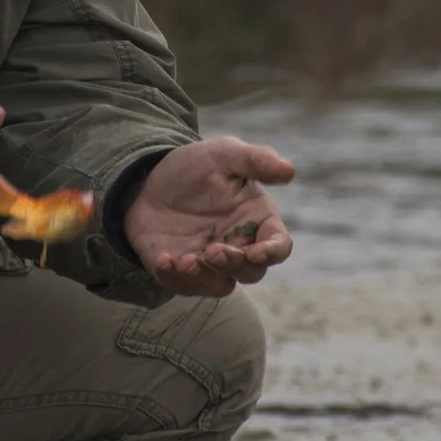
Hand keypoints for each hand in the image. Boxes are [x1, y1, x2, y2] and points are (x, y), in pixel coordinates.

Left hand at [124, 137, 295, 296]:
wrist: (151, 178)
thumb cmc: (197, 166)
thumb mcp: (225, 154)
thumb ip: (256, 160)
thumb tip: (289, 171)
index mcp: (257, 220)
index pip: (278, 245)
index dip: (272, 252)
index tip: (255, 252)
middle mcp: (238, 246)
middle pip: (251, 272)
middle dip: (234, 265)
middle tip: (212, 250)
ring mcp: (209, 263)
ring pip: (220, 286)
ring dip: (205, 278)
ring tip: (185, 260)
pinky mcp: (180, 271)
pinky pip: (183, 285)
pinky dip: (174, 277)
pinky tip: (164, 259)